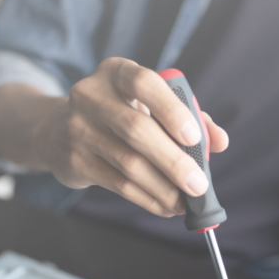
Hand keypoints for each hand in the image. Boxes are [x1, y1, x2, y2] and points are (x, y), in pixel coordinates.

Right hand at [32, 57, 227, 216]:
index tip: (193, 137)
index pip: (144, 83)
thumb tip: (220, 141)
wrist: (59, 131)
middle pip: (136, 129)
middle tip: (198, 185)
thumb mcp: (148, 104)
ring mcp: (77, 128)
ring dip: (163, 188)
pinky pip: (117, 184)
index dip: (171, 109)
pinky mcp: (73, 160)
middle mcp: (90, 95)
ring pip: (128, 163)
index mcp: (115, 72)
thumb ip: (189, 116)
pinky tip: (165, 206)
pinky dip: (147, 199)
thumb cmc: (119, 114)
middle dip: (173, 161)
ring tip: (184, 202)